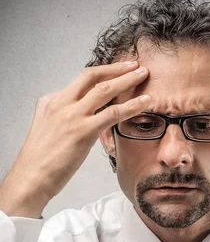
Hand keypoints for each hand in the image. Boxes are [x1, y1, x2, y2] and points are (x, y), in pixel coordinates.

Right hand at [0, 60, 149, 217]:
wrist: (31, 178)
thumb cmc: (42, 162)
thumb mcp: (50, 131)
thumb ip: (66, 119)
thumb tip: (86, 119)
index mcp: (51, 102)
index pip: (80, 82)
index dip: (102, 74)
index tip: (117, 70)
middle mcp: (60, 103)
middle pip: (91, 76)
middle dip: (115, 67)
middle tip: (134, 63)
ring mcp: (71, 116)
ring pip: (104, 89)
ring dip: (127, 79)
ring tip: (144, 74)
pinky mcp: (82, 131)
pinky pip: (113, 113)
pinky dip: (132, 105)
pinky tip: (146, 102)